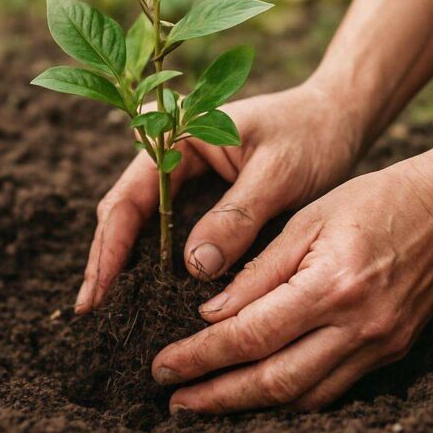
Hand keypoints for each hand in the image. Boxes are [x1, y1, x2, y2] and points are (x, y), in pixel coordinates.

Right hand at [76, 81, 364, 311]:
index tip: (97, 293)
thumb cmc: (312, 136)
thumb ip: (237, 216)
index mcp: (179, 136)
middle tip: (94, 314)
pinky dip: (156, 261)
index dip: (110, 248)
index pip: (131, 197)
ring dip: (126, 265)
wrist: (338, 117)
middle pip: (125, 212)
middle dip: (107, 261)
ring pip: (142, 224)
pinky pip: (168, 230)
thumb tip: (194, 266)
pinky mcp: (201, 195)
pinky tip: (150, 294)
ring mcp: (184, 175)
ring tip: (112, 313)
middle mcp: (171, 155)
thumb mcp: (278, 174)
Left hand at [149, 57, 432, 412]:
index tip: (164, 365)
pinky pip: (335, 389)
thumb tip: (212, 315)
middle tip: (174, 400)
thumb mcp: (310, 217)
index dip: (201, 355)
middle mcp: (358, 326)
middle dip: (217, 396)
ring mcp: (381, 345)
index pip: (250, 335)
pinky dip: (294, 395)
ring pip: (305, 396)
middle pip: (274, 380)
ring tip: (209, 401)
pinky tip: (263, 390)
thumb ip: (260, 269)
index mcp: (332, 285)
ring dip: (252, 405)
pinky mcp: (393, 351)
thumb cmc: (378, 198)